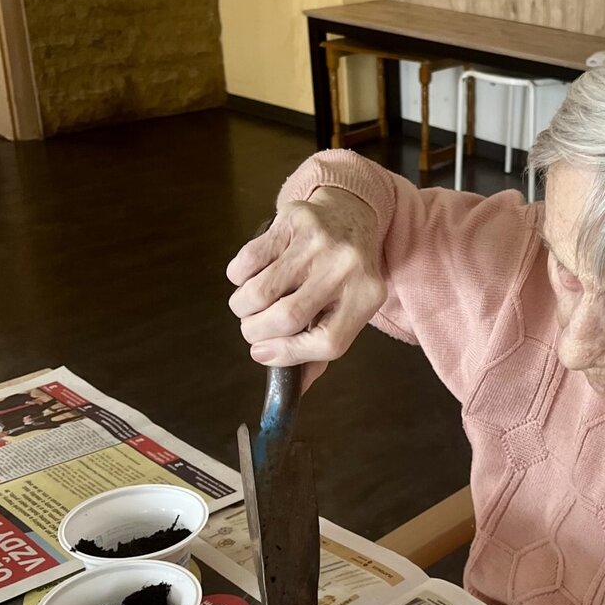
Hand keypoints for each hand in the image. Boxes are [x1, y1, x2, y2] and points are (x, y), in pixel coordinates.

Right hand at [226, 188, 386, 377]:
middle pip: (288, 317)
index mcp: (366, 297)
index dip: (289, 355)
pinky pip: (247, 261)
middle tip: (252, 331)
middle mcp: (346, 268)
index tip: (263, 354)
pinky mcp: (292, 220)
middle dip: (256, 332)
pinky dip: (239, 278)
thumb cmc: (345, 274)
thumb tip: (293, 391)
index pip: (327, 342)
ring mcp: (318, 241)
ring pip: (260, 291)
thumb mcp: (348, 309)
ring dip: (243, 308)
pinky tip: (250, 278)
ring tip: (249, 307)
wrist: (351, 213)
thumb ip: (320, 349)